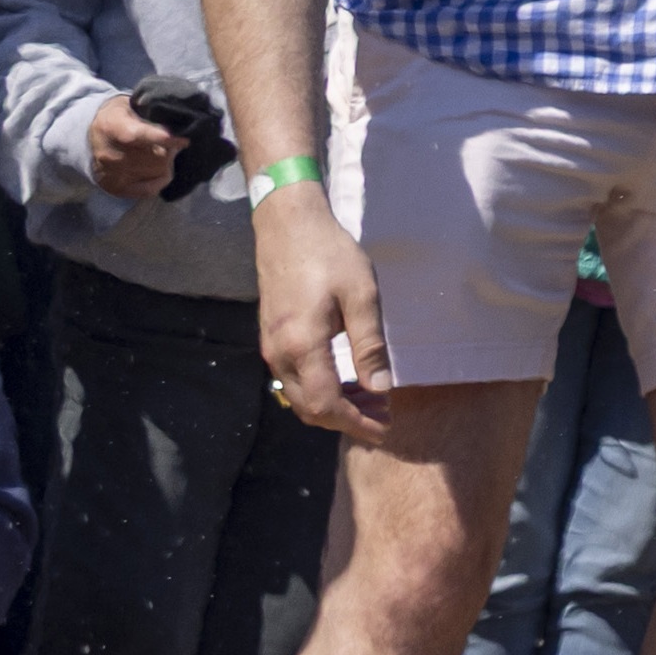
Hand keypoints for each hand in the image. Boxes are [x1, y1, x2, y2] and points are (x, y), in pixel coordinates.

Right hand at [86, 93, 180, 202]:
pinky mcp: (116, 189)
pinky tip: (162, 169)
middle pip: (155, 158)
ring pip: (157, 172)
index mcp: (112, 127)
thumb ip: (151, 112)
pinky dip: (162, 179)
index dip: (163, 139)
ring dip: (167, 163)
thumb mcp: (130, 105)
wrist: (90, 136)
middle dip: (171, 150)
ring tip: (164, 152)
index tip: (184, 140)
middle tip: (173, 143)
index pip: (138, 136)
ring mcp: (112, 174)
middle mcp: (110, 154)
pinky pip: (150, 189)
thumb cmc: (118, 116)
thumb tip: (177, 121)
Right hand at [254, 175, 393, 443]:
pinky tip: (348, 378)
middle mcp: (279, 354)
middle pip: (310, 409)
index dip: (356, 423)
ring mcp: (271, 348)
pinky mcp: (270, 339)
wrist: (288, 225)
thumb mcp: (362, 295)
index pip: (326, 405)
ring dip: (335, 405)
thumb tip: (380, 389)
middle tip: (385, 414)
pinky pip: (294, 380)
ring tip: (372, 397)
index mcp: (303, 346)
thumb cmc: (329, 254)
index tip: (385, 428)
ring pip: (300, 397)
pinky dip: (321, 389)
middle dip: (348, 419)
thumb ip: (369, 346)